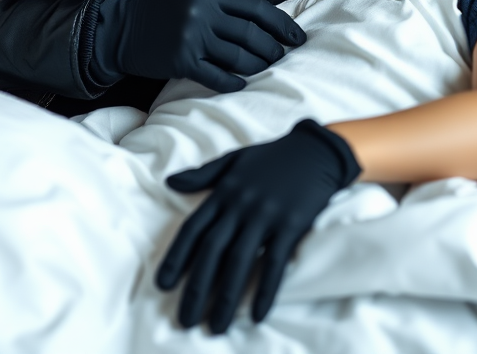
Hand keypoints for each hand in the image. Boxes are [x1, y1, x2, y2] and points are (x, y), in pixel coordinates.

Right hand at [91, 0, 305, 93]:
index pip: (256, 7)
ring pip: (238, 57)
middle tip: (282, 57)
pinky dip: (234, 82)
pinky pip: (217, 76)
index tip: (298, 37)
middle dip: (273, 49)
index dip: (282, 24)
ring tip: (266, 69)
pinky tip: (243, 84)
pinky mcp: (182, 61)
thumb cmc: (164, 8)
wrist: (123, 28)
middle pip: (251, 34)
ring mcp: (191, 37)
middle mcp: (201, 11)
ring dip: (258, 66)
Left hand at [156, 119, 360, 332]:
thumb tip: (170, 182)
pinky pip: (275, 262)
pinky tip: (258, 314)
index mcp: (223, 191)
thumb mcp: (233, 160)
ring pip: (240, 261)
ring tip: (216, 325)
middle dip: (196, 287)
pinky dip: (265, 289)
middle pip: (212, 250)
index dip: (176, 257)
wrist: (314, 151)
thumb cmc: (271, 157)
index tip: (163, 285)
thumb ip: (202, 174)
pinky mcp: (290, 225)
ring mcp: (265, 215)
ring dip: (226, 297)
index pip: (193, 228)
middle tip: (186, 319)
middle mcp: (240, 205)